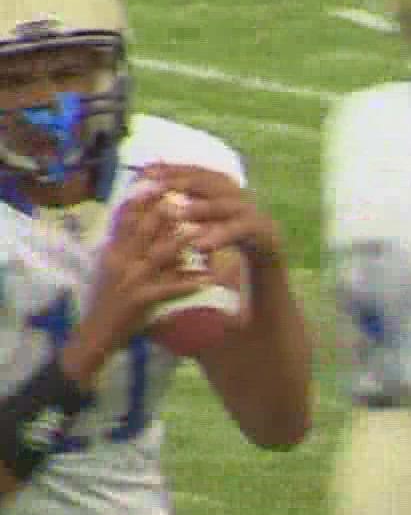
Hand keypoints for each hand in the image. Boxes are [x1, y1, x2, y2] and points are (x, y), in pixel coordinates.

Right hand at [69, 183, 211, 371]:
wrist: (97, 334)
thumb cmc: (110, 299)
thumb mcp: (117, 267)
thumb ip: (133, 246)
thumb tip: (159, 226)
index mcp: (113, 249)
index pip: (126, 216)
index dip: (144, 197)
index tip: (164, 180)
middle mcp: (119, 259)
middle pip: (142, 228)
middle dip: (165, 210)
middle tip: (189, 193)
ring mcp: (129, 280)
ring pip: (157, 254)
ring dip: (181, 241)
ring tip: (203, 230)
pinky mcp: (140, 300)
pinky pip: (169, 289)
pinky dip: (189, 283)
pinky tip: (209, 280)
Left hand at [135, 162, 285, 266]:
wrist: (268, 248)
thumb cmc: (226, 230)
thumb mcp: (202, 215)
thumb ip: (181, 201)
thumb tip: (144, 183)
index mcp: (221, 184)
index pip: (191, 170)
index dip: (168, 169)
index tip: (141, 172)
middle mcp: (236, 191)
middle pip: (206, 182)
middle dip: (179, 182)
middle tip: (153, 186)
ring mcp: (251, 209)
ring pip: (221, 205)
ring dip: (197, 208)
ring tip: (174, 213)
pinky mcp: (262, 229)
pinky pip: (238, 231)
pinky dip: (219, 237)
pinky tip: (200, 245)